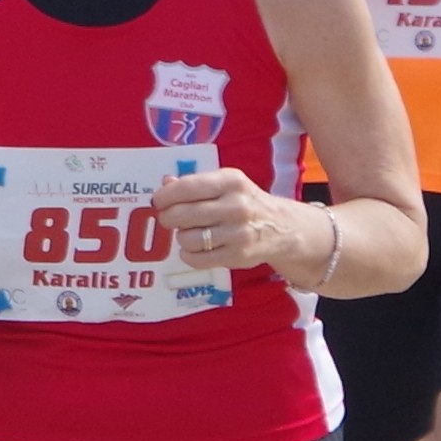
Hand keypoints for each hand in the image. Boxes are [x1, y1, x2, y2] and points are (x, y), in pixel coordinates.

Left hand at [149, 167, 306, 277]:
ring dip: (181, 237)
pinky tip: (196, 248)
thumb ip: (195, 183)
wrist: (282, 228)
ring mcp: (238, 233)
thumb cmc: (245, 202)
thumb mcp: (226, 184)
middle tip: (170, 218)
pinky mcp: (237, 256)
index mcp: (231, 181)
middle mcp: (236, 206)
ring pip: (186, 238)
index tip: (159, 201)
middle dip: (168, 217)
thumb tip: (165, 184)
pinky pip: (196, 259)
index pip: (186, 188)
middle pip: (181, 214)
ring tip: (190, 232)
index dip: (164, 196)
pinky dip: (188, 255)